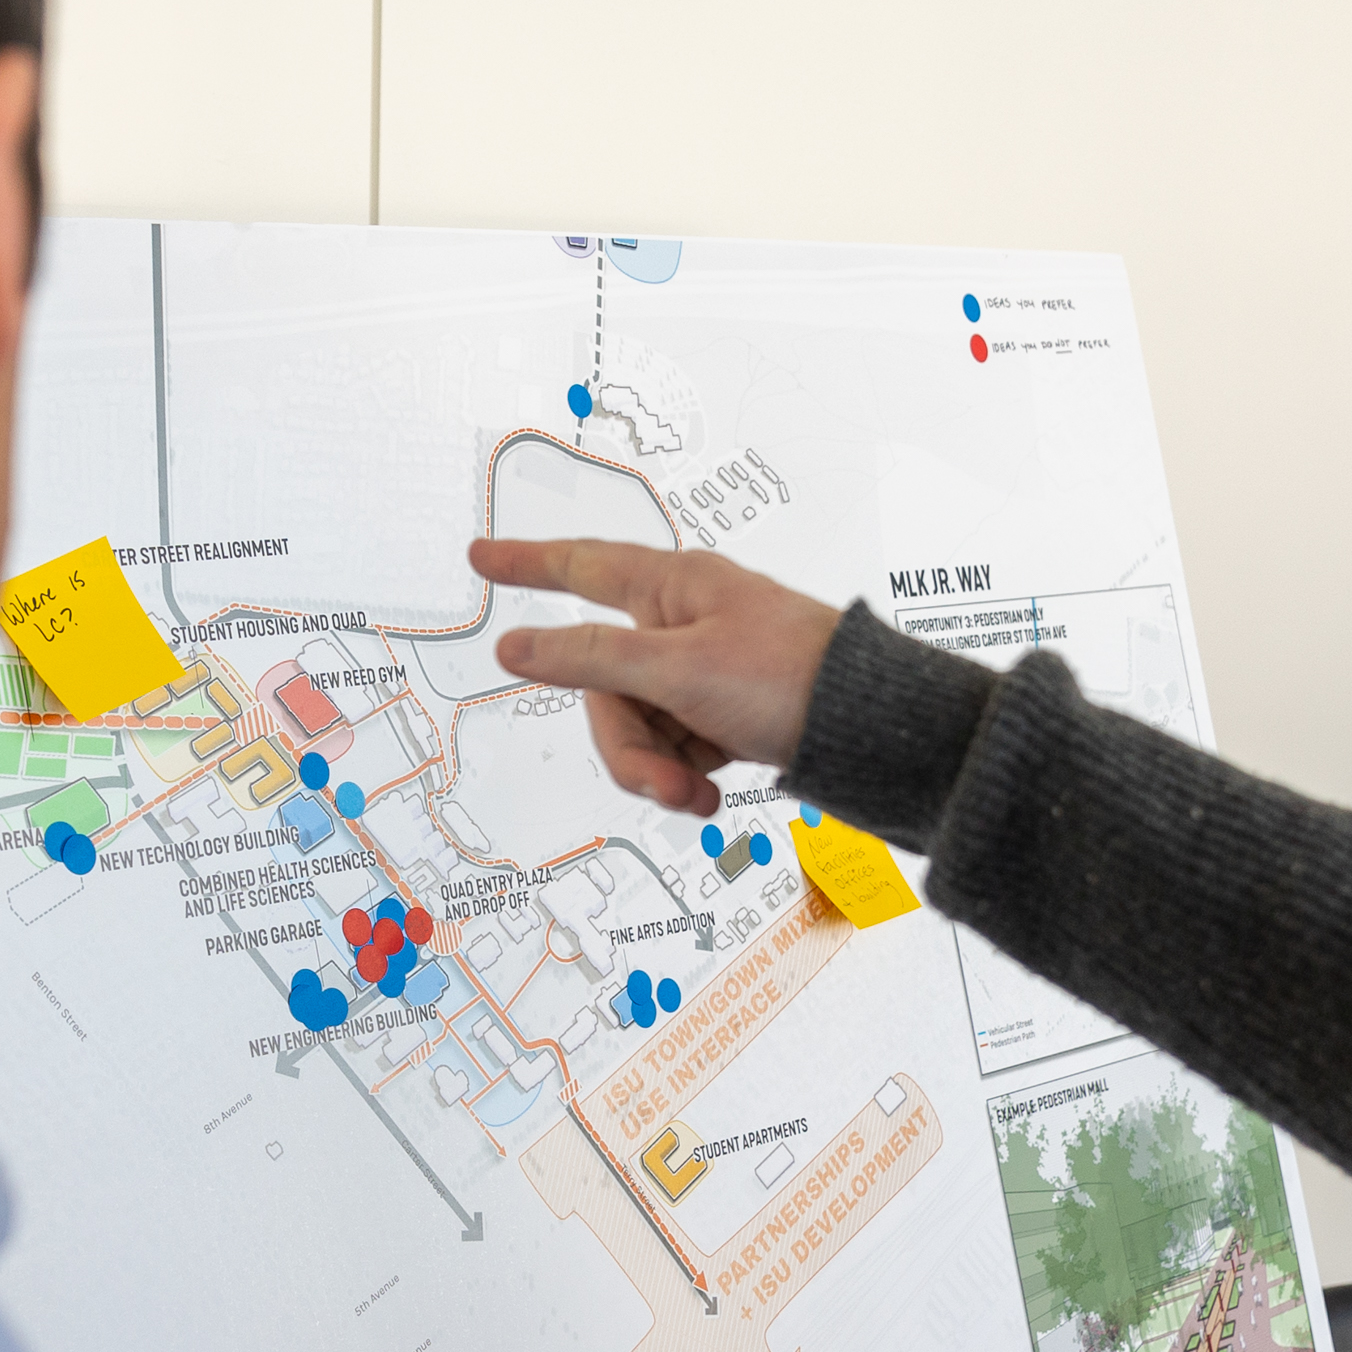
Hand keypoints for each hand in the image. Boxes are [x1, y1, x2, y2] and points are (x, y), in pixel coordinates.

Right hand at [467, 536, 843, 816]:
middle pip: (603, 682)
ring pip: (634, 722)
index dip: (527, 563)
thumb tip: (514, 647)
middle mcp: (682, 621)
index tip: (481, 556)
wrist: (869, 732)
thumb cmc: (787, 678)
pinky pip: (670, 744)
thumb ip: (589, 659)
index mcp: (672, 586)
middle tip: (663, 780)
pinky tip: (710, 791)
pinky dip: (681, 774)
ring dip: (655, 768)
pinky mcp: (720, 712)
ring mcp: (701, 669)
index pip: (582, 566)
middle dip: (624, 743)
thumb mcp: (677, 671)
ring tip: (694, 794)